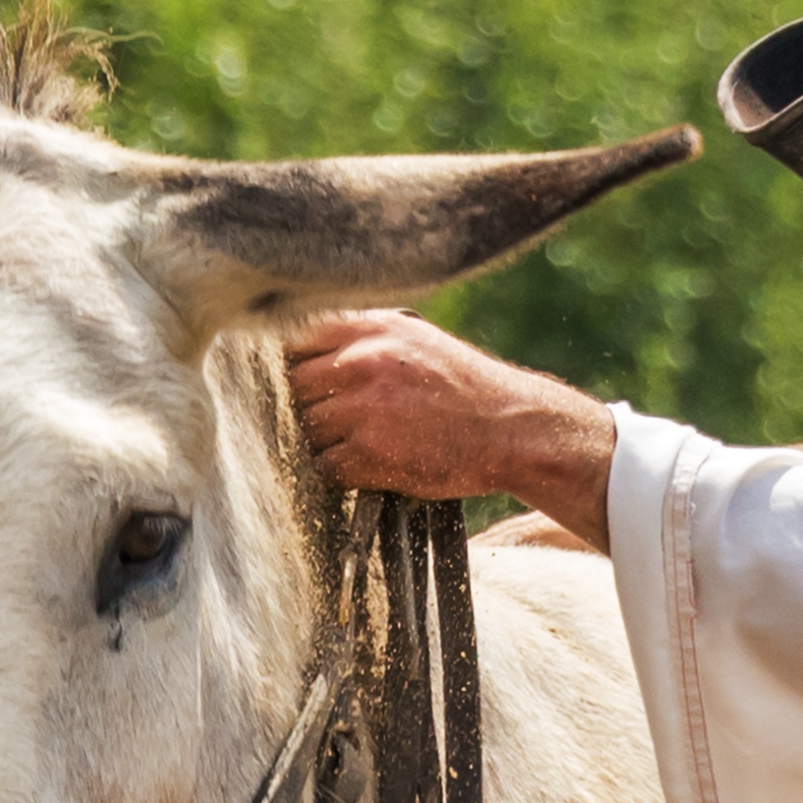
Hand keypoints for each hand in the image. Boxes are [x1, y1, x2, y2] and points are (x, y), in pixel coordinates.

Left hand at [287, 311, 617, 545]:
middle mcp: (363, 360)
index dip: (289, 365)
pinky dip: (339, 474)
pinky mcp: (370, 453)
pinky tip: (366, 468)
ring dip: (323, 444)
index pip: (293, 338)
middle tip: (334, 423)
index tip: (298, 384)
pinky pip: (326, 467)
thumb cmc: (464, 388)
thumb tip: (302, 355)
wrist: (512, 428)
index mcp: (372, 327)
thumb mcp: (415, 340)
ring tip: (357, 446)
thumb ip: (363, 339)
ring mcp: (365, 408)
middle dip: (308, 408)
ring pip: (307, 430)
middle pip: (293, 387)